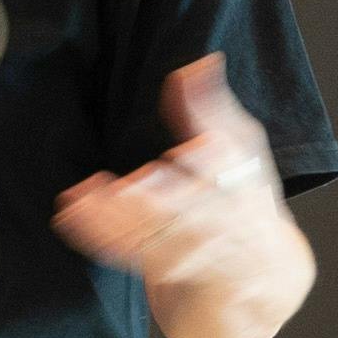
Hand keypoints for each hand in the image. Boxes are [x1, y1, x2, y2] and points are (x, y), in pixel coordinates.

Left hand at [56, 57, 314, 337]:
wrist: (265, 274)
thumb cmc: (247, 198)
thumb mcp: (242, 148)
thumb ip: (213, 108)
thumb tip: (202, 63)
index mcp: (242, 182)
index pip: (227, 167)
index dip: (209, 161)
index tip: (188, 150)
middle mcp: (223, 221)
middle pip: (188, 211)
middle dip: (154, 201)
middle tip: (121, 187)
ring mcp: (197, 253)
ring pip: (154, 238)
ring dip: (114, 222)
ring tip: (78, 202)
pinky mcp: (170, 272)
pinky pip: (131, 257)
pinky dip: (100, 239)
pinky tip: (72, 220)